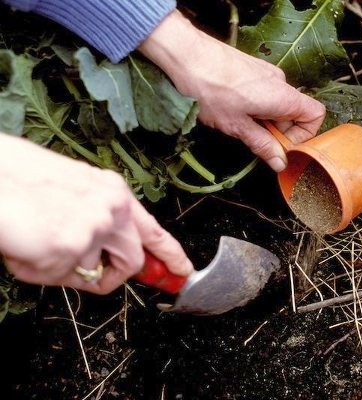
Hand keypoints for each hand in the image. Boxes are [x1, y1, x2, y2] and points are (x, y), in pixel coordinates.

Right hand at [0, 133, 192, 293]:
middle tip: (100, 276)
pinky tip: (29, 247)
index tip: (182, 269)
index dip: (170, 254)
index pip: (153, 229)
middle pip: (133, 260)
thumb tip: (105, 257)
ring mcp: (95, 228)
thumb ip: (99, 223)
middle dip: (117, 274)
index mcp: (113, 191)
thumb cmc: (19, 180)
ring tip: (43, 247)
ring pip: (97, 272)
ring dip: (72, 271)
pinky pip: (66, 278)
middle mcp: (112, 208)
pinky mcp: (71, 247)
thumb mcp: (73, 193)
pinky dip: (45, 271)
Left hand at [138, 9, 325, 171]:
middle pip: (296, 112)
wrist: (185, 55)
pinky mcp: (253, 69)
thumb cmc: (210, 89)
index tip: (281, 147)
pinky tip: (232, 109)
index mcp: (284, 97)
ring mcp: (267, 73)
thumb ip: (263, 145)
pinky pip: (265, 93)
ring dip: (265, 120)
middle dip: (279, 131)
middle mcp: (281, 82)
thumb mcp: (238, 127)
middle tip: (254, 140)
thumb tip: (280, 162)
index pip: (316, 116)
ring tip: (238, 123)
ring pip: (278, 104)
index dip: (304, 135)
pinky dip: (256, 106)